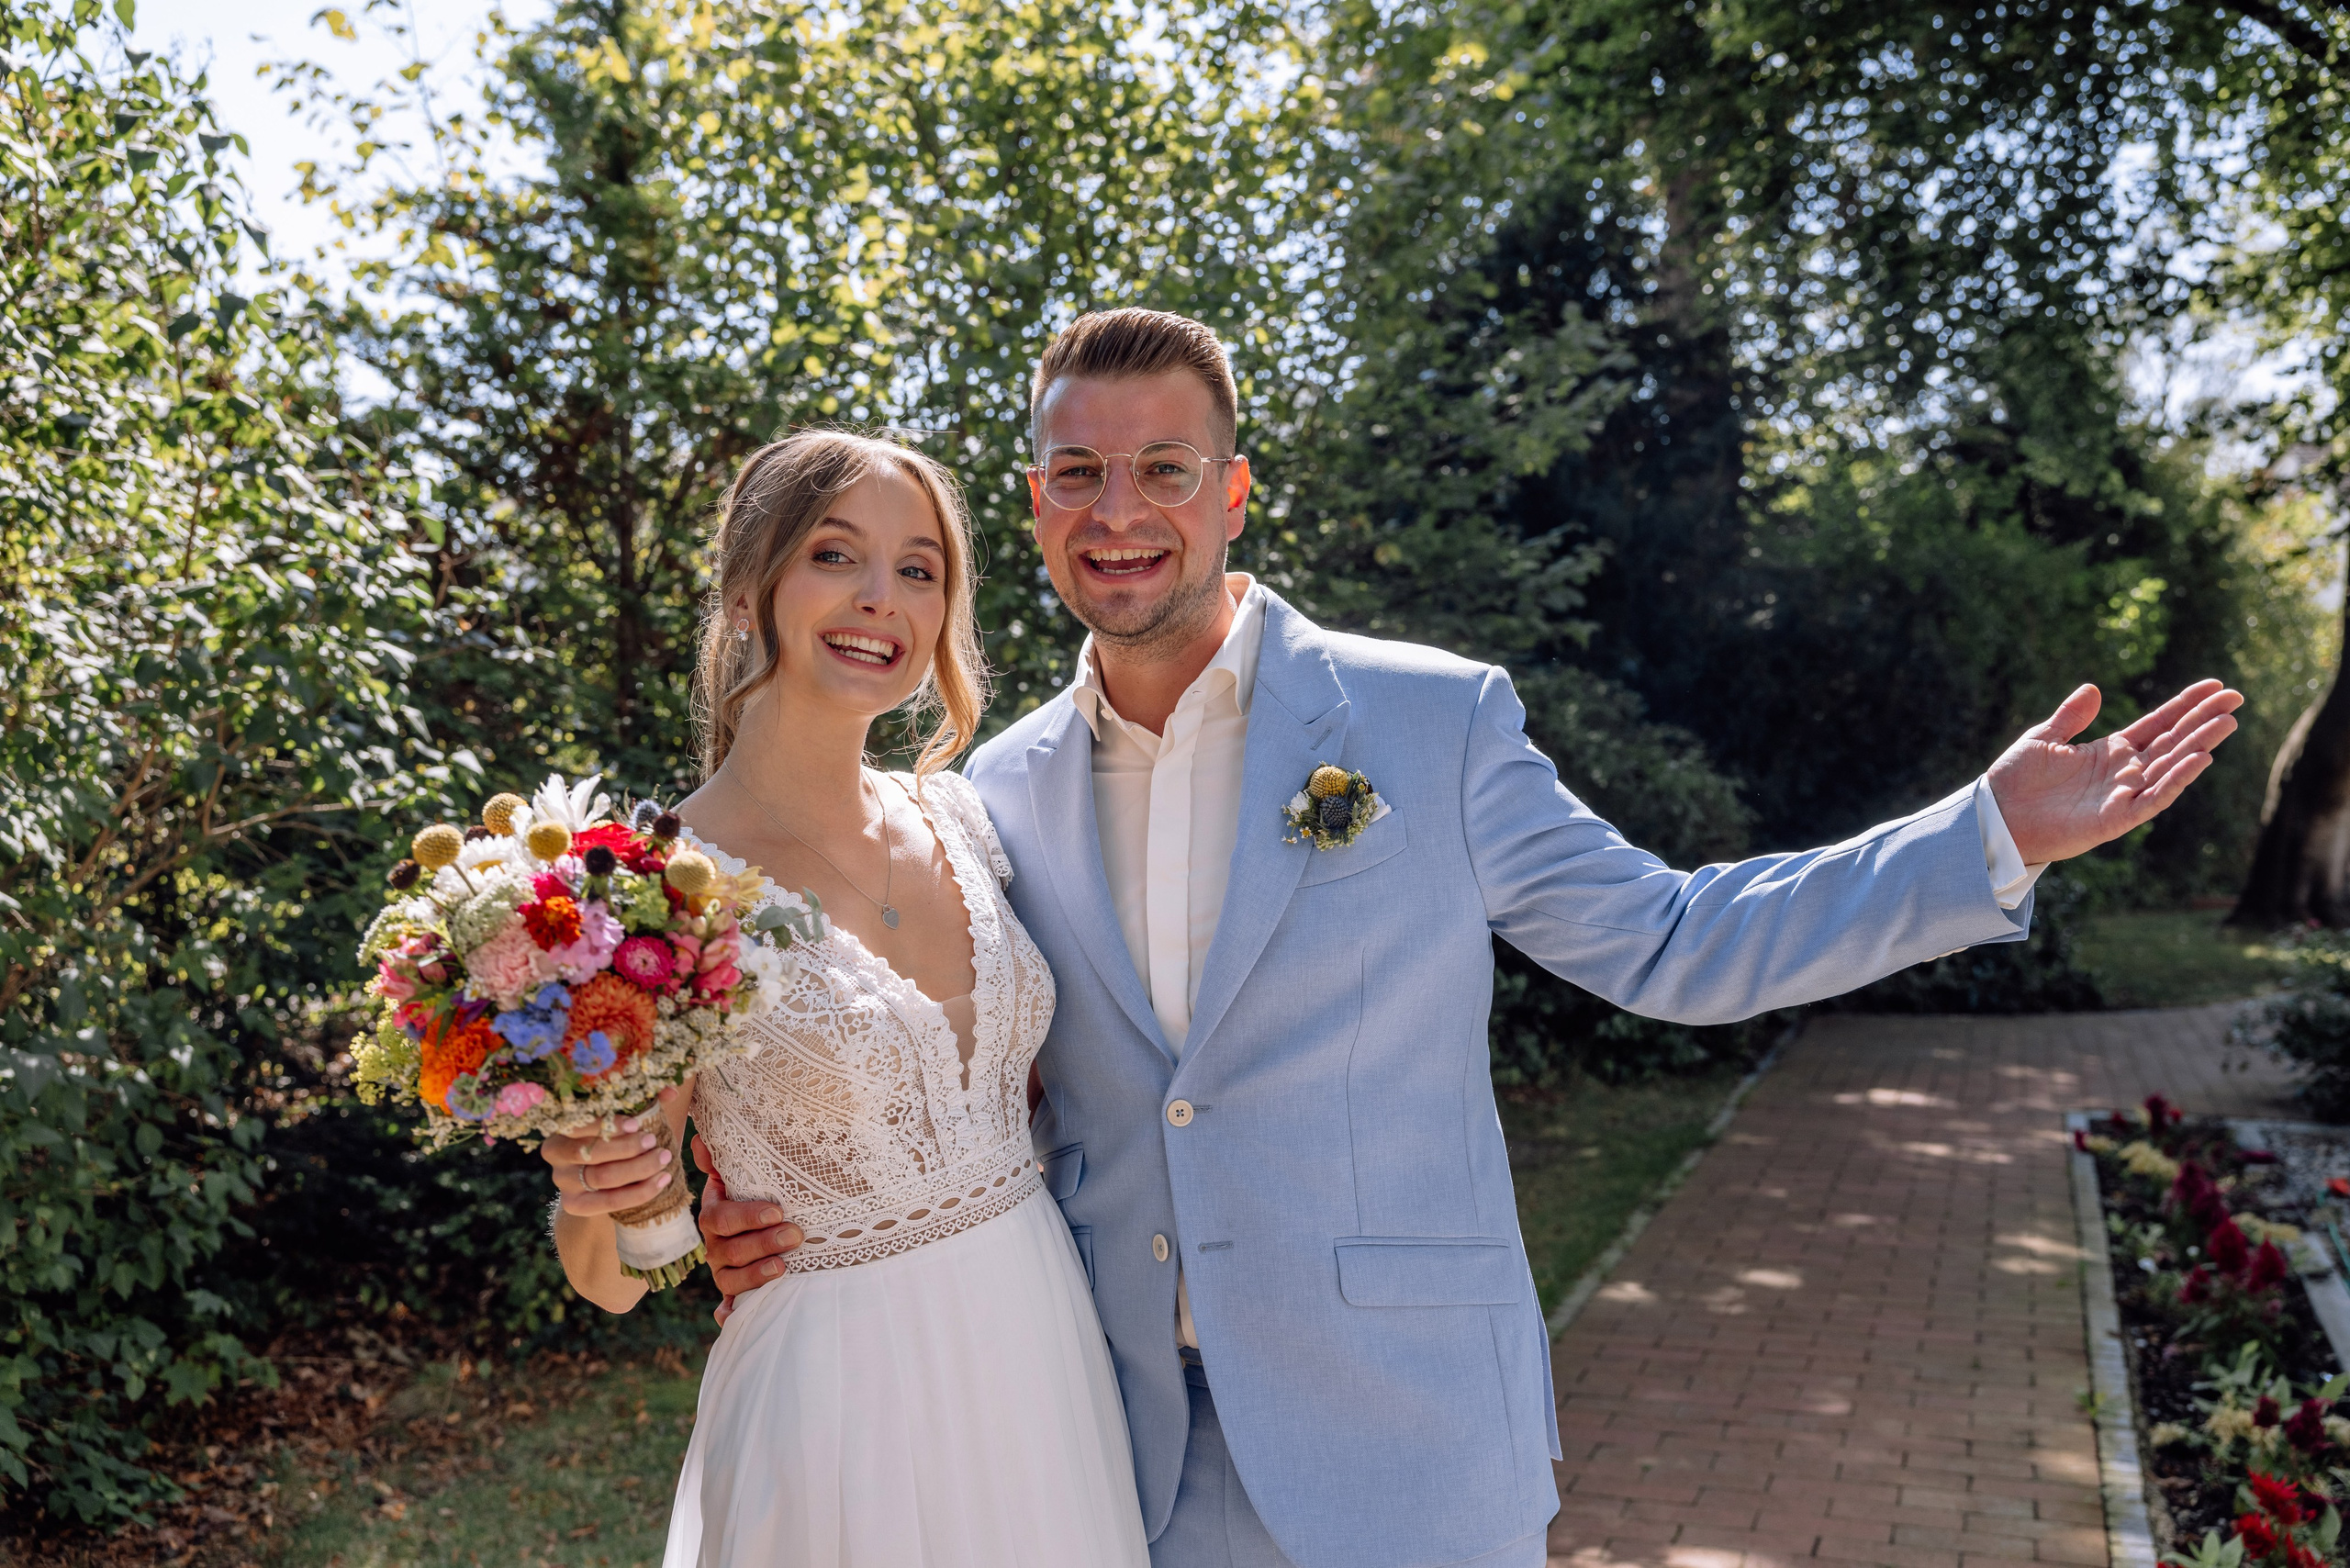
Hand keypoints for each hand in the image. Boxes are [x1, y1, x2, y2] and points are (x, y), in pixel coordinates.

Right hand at [542, 1111, 674, 1215]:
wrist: (597, 1177)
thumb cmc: (612, 1137)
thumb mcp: (621, 1117)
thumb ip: (644, 1102)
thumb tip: (670, 1092)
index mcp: (562, 1124)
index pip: (579, 1124)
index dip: (608, 1125)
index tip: (637, 1124)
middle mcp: (556, 1153)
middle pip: (590, 1153)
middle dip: (627, 1148)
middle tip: (654, 1141)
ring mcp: (563, 1181)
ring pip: (602, 1177)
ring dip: (638, 1168)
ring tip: (663, 1158)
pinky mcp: (574, 1205)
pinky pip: (609, 1202)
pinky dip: (640, 1192)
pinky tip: (662, 1180)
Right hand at [692, 1131, 801, 1326]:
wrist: (772, 1220)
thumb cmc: (763, 1193)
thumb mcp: (744, 1174)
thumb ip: (724, 1157)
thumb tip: (701, 1139)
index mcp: (716, 1215)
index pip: (721, 1217)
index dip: (747, 1216)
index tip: (778, 1212)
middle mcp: (716, 1246)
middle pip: (729, 1250)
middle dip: (762, 1243)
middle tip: (795, 1235)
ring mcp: (724, 1272)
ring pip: (731, 1280)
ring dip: (756, 1276)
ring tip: (784, 1268)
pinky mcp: (735, 1295)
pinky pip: (728, 1309)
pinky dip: (730, 1314)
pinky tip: (734, 1318)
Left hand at [1988, 679, 2242, 865]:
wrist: (1996, 816)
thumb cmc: (2016, 780)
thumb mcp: (2043, 738)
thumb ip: (2071, 716)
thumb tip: (2093, 688)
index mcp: (2111, 751)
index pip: (2158, 723)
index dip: (2186, 705)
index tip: (2215, 686)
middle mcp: (2125, 772)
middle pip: (2173, 741)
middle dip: (2204, 719)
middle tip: (2237, 698)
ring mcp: (2124, 795)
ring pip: (2171, 767)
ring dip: (2199, 744)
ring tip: (2227, 723)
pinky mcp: (2117, 819)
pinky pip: (2155, 798)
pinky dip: (2177, 779)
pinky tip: (2200, 758)